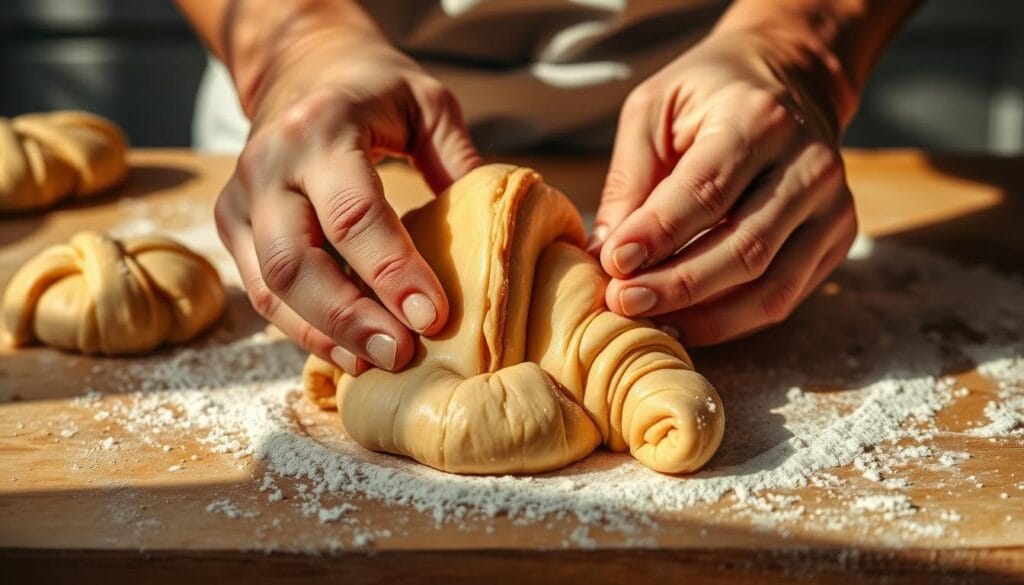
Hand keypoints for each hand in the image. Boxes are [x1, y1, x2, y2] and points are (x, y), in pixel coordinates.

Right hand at [215, 22, 480, 373]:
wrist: (300, 68)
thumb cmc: (374, 88)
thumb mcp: (428, 104)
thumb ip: (457, 161)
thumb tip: (494, 235)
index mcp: (321, 128)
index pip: (354, 214)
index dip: (393, 272)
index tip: (433, 316)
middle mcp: (268, 164)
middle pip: (296, 261)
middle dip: (350, 318)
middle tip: (402, 353)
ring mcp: (241, 197)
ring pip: (270, 286)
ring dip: (324, 334)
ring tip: (377, 362)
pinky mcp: (232, 226)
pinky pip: (261, 291)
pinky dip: (303, 328)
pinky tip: (348, 351)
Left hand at [591, 28, 857, 345]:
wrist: (789, 79)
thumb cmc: (707, 97)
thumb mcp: (653, 110)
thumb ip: (630, 179)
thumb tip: (606, 254)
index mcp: (760, 119)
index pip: (706, 191)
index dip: (659, 235)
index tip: (613, 265)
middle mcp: (809, 165)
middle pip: (744, 248)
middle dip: (677, 286)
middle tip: (623, 302)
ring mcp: (833, 207)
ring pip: (770, 287)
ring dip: (705, 318)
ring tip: (649, 320)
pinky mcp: (837, 240)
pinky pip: (783, 298)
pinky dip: (731, 321)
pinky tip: (685, 321)